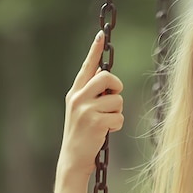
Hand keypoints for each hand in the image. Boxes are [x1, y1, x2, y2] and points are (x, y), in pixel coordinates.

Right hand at [59, 30, 123, 176]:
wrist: (73, 158)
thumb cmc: (83, 134)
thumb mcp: (82, 110)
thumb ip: (91, 93)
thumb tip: (106, 74)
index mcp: (75, 92)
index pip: (87, 67)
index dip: (94, 50)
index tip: (101, 34)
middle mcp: (78, 97)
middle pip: (107, 77)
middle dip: (117, 87)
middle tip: (113, 98)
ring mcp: (85, 109)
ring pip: (117, 100)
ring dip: (117, 113)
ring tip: (105, 123)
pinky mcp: (95, 121)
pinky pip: (119, 117)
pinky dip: (117, 125)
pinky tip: (105, 132)